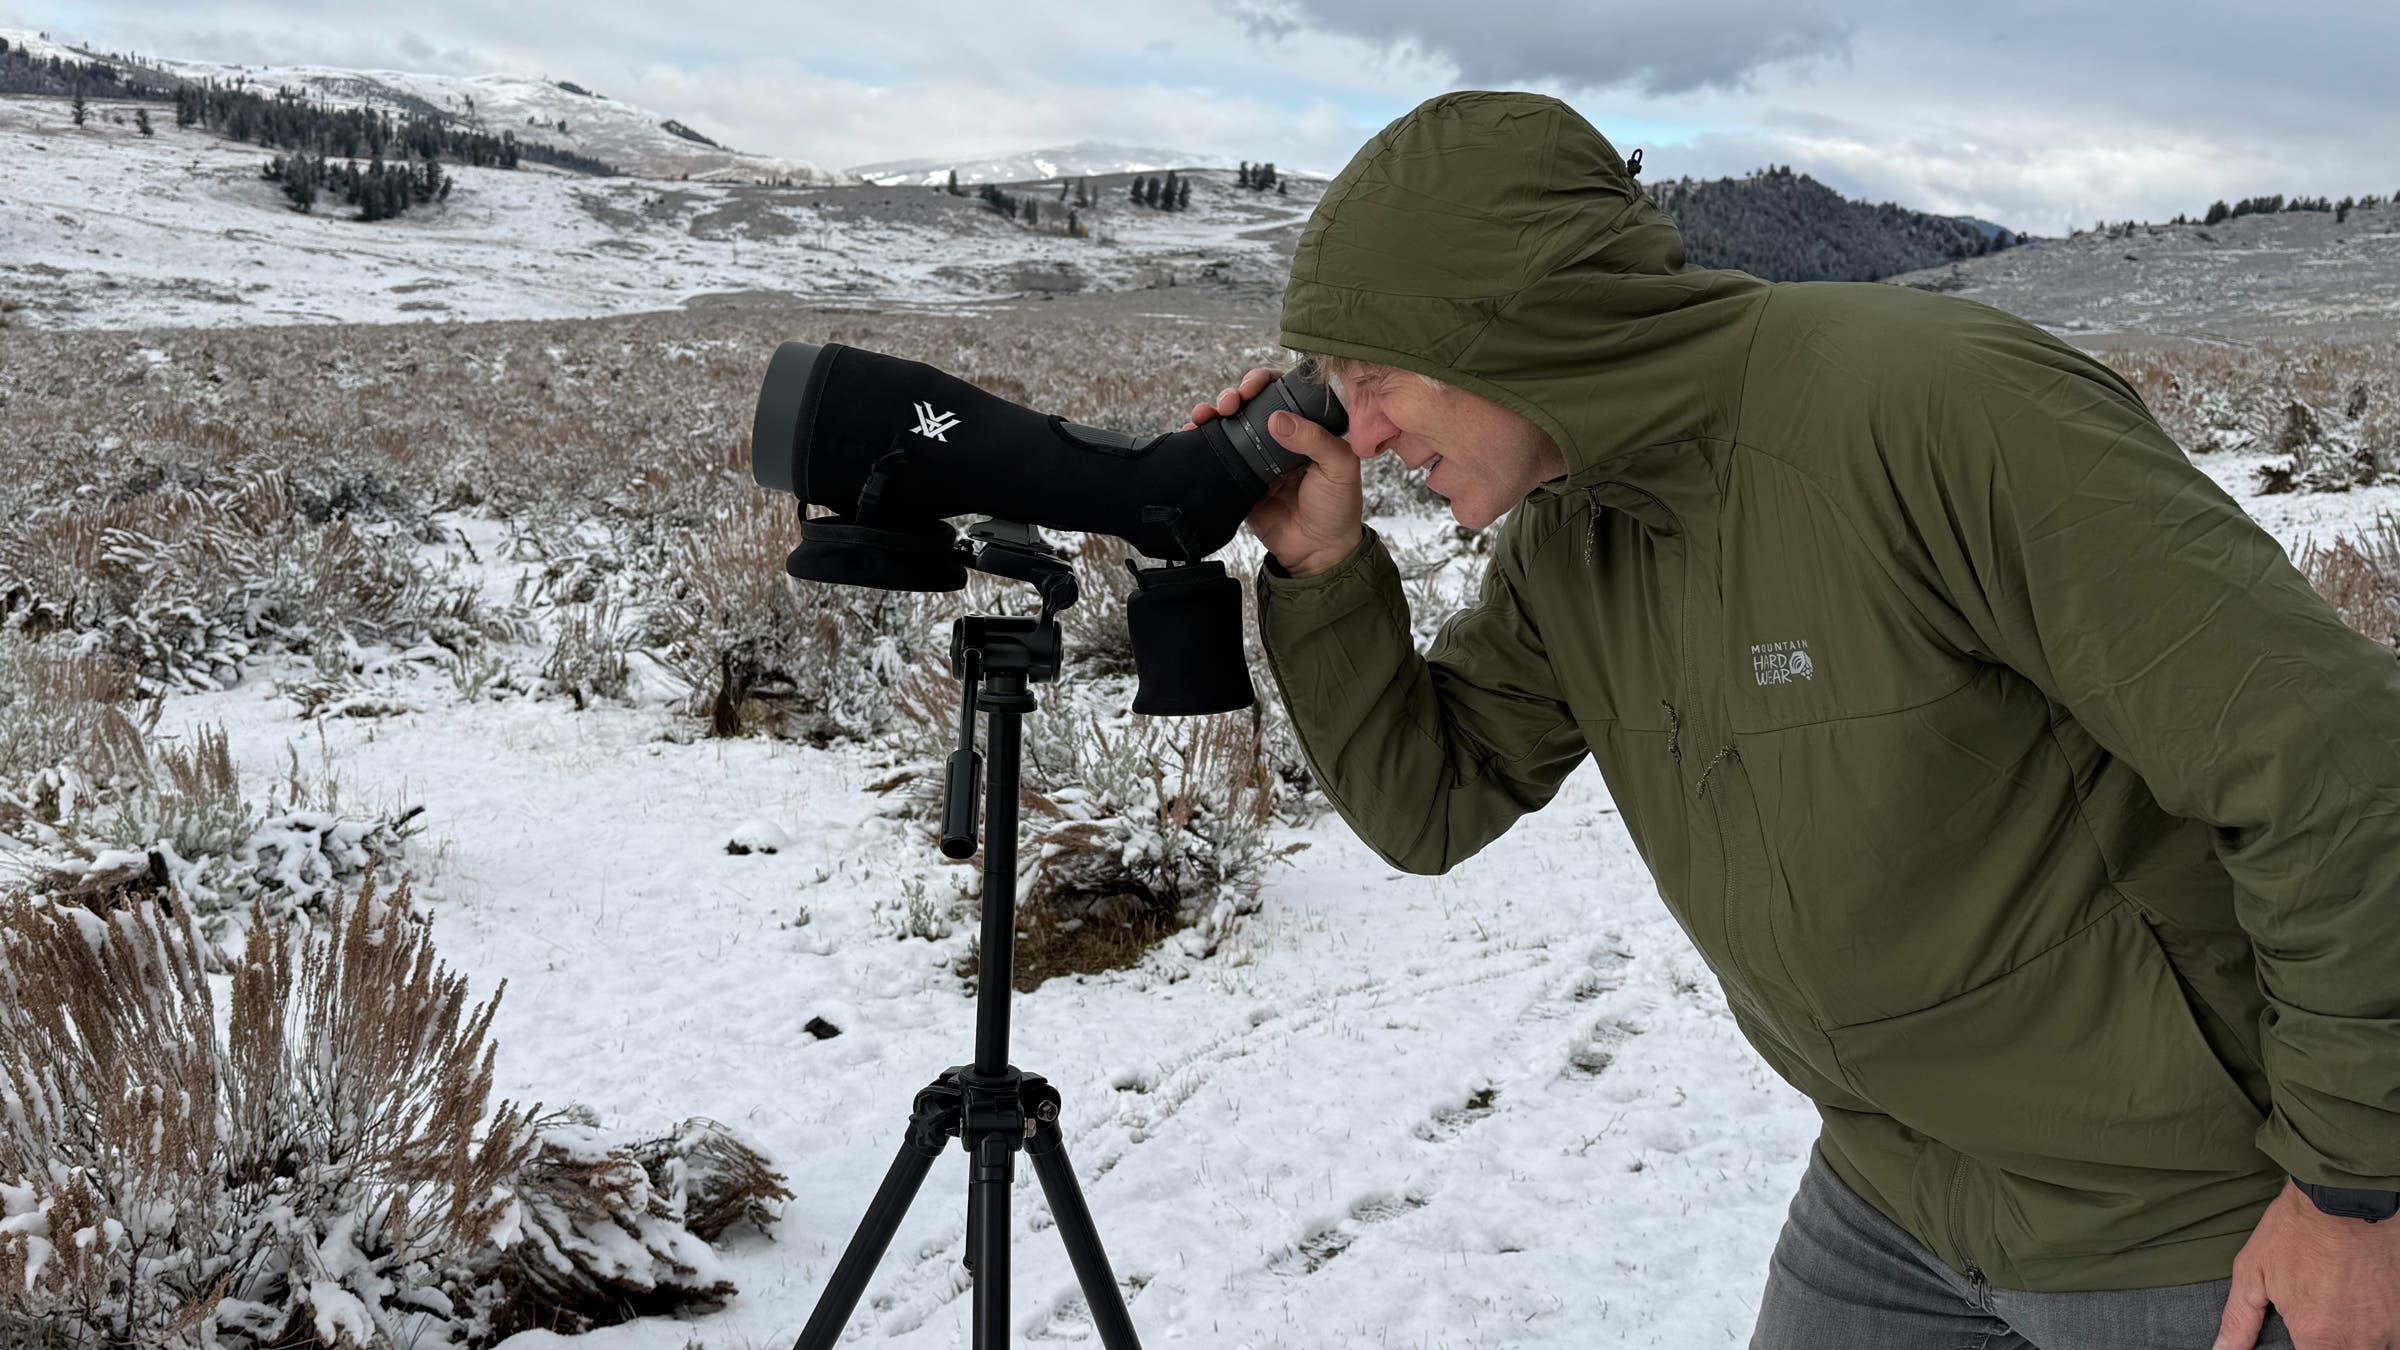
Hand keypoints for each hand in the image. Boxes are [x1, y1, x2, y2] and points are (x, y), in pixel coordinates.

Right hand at [1184, 368, 1362, 576]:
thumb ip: (1314, 439)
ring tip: (1204, 414)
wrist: (1317, 552)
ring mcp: (1256, 458)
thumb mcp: (1339, 467)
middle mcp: (1279, 438)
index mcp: (1306, 428)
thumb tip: (1277, 418)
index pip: (1282, 393)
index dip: (1264, 382)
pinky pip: (1217, 456)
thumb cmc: (1337, 508)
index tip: (1253, 386)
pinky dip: (1200, 442)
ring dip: (1213, 413)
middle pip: (1250, 404)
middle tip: (1229, 402)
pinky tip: (1191, 434)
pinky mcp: (1239, 480)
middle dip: (1234, 394)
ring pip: (1230, 426)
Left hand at [2214, 1181, 2399, 1348]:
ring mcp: (2391, 1328)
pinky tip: (2363, 1310)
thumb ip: (2239, 1320)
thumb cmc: (2295, 1232)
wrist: (2343, 1197)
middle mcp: (2360, 1341)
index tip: (2301, 1341)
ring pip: (2377, 1349)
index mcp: (2319, 1338)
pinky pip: (2396, 1337)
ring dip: (2359, 1340)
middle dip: (2332, 1345)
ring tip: (2342, 1311)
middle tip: (2321, 1319)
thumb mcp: (2253, 1272)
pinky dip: (2382, 1332)